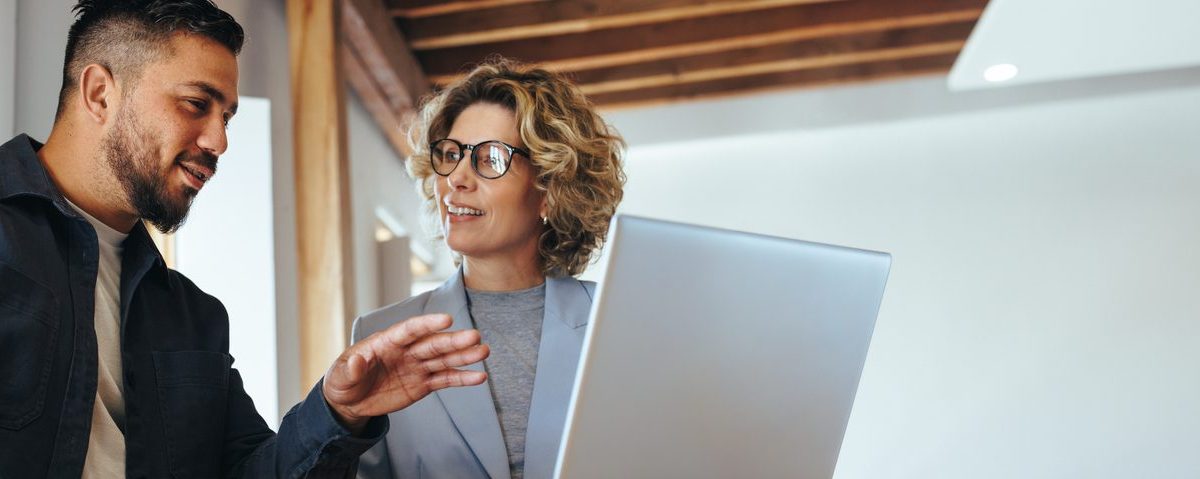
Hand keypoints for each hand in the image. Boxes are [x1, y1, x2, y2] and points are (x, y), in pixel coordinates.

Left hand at [322, 314, 488, 433]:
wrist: (350, 402)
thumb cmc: (342, 383)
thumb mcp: (339, 377)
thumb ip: (350, 368)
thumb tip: (357, 359)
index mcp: (386, 342)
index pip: (409, 330)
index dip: (427, 324)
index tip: (447, 319)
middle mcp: (406, 351)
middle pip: (433, 343)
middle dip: (454, 341)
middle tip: (475, 337)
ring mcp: (417, 366)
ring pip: (444, 359)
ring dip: (464, 356)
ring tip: (484, 352)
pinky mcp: (423, 383)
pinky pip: (445, 379)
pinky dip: (462, 378)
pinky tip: (479, 377)